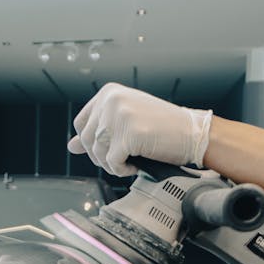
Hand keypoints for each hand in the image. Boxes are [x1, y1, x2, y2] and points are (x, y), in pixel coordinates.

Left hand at [67, 83, 212, 175]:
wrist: (192, 132)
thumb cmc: (161, 127)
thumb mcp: (124, 121)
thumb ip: (98, 130)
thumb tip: (71, 146)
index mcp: (108, 93)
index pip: (80, 124)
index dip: (90, 143)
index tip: (106, 150)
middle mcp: (111, 100)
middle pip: (87, 140)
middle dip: (100, 156)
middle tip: (120, 160)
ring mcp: (119, 116)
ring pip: (97, 152)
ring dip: (111, 164)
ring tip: (128, 162)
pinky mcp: (129, 135)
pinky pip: (111, 162)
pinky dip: (121, 170)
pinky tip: (134, 166)